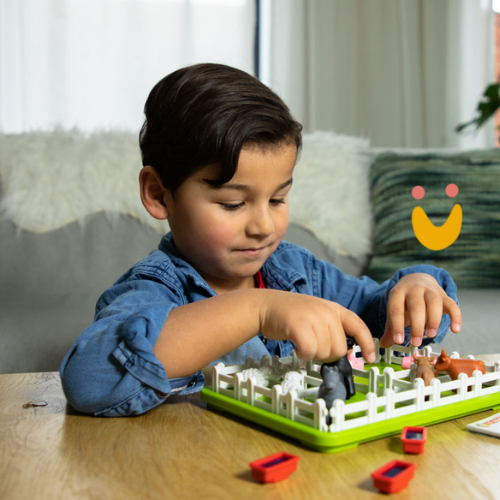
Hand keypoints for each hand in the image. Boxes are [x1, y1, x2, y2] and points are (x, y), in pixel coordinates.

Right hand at [259, 291, 375, 362]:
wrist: (266, 306)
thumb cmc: (291, 315)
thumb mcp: (317, 315)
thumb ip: (332, 329)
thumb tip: (347, 353)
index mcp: (334, 309)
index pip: (358, 326)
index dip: (367, 344)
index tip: (371, 358)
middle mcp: (326, 312)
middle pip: (340, 348)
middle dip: (327, 354)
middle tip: (313, 347)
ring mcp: (313, 317)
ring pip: (325, 352)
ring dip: (312, 354)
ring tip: (302, 343)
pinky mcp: (299, 326)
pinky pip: (309, 351)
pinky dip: (302, 354)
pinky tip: (296, 348)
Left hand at [379, 273, 461, 347]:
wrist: (417, 280)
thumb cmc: (405, 301)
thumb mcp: (395, 310)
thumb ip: (391, 328)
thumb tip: (384, 344)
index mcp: (398, 293)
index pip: (396, 309)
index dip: (397, 325)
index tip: (398, 341)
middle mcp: (414, 289)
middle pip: (416, 306)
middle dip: (416, 325)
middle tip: (416, 342)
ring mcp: (430, 291)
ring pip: (434, 303)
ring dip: (433, 320)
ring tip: (429, 335)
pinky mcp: (444, 296)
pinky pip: (452, 305)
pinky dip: (455, 317)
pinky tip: (455, 330)